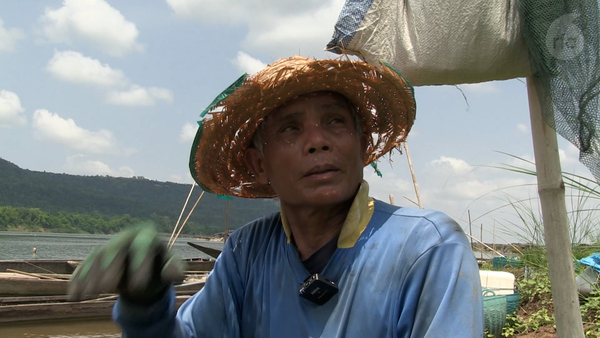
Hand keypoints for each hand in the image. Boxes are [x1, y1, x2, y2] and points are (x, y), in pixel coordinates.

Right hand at [67, 224, 184, 303]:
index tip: (137, 286)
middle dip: (110, 267)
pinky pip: (84, 266)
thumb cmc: (161, 267)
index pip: (143, 245)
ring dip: (92, 275)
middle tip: (107, 288)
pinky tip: (74, 295)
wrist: (146, 269)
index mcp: (147, 235)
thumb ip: (175, 270)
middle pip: (115, 248)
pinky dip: (78, 280)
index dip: (139, 264)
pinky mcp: (96, 258)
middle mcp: (126, 236)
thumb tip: (172, 274)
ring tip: (91, 294)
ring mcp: (110, 245)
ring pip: (97, 256)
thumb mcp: (172, 268)